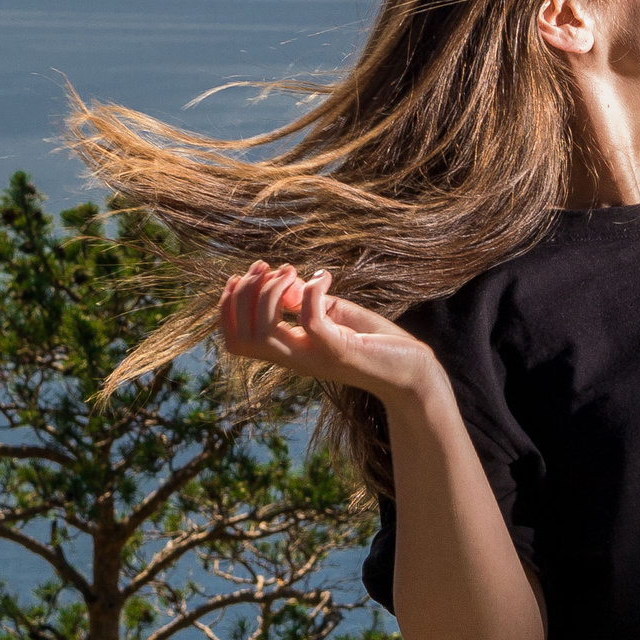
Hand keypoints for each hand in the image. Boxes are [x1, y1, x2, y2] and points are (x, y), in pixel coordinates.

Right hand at [217, 261, 439, 402]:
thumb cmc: (375, 342)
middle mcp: (295, 358)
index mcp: (289, 350)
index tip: (246, 274)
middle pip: (240, 338)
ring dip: (269, 294)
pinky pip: (310, 322)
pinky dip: (311, 293)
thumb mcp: (334, 314)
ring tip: (291, 272)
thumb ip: (307, 301)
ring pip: (263, 334)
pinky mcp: (339, 351)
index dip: (228, 306)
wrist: (412, 371)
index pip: (235, 339)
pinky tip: (324, 277)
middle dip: (243, 295)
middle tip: (267, 268)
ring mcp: (314, 357)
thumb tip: (285, 281)